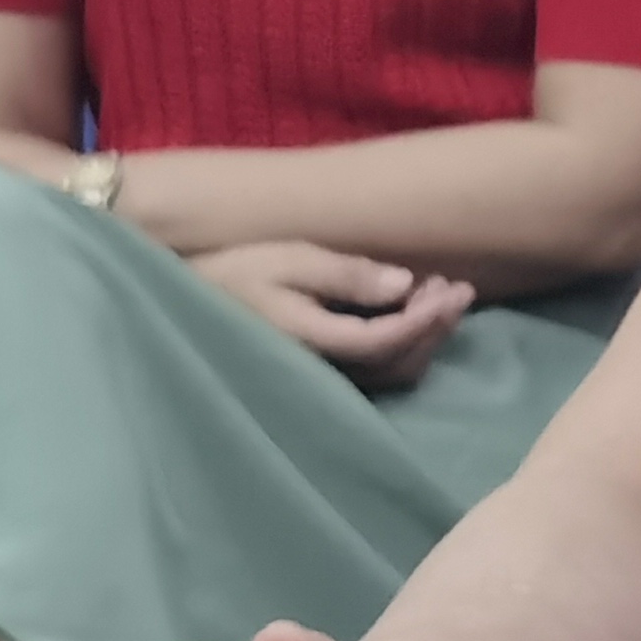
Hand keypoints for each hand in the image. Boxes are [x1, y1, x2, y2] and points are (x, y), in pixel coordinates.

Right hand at [194, 243, 473, 391]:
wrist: (185, 303)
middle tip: (456, 288)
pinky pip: (374, 375)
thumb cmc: (236, 273)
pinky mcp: (317, 378)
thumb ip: (346, 274)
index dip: (425, 320)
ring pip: (389, 376)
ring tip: (437, 295)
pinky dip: (402, 347)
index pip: (383, 342)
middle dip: (433, 328)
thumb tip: (404, 283)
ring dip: (422, 338)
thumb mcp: (289, 260)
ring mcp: (316, 380)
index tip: (453, 290)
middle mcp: (317, 372)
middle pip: (395, 366)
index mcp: (308, 342)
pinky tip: (408, 313)